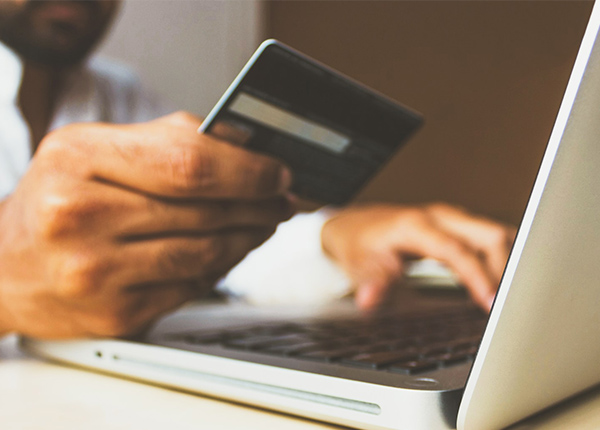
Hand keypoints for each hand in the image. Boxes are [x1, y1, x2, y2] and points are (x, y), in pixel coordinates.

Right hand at [0, 112, 293, 337]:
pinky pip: (191, 287)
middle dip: (259, 204)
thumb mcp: (93, 149)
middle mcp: (81, 217)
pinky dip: (220, 267)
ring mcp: (96, 273)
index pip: (189, 163)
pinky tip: (228, 251)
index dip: (248, 170)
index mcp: (78, 158)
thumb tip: (245, 147)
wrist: (1, 267)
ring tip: (262, 223)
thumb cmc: (56, 199)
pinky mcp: (114, 314)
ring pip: (206, 254)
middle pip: (205, 211)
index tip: (278, 172)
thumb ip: (168, 141)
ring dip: (248, 237)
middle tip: (282, 199)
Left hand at [321, 203, 515, 310]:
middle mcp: (439, 217)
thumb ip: (371, 281)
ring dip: (509, 263)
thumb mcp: (358, 264)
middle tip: (511, 304)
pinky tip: (505, 281)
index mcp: (416, 225)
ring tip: (514, 296)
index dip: (477, 276)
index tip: (491, 302)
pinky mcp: (457, 226)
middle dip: (506, 269)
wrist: (355, 225)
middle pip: (489, 235)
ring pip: (495, 233)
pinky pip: (489, 238)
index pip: (457, 250)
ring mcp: (451, 218)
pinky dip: (502, 258)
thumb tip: (370, 299)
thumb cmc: (359, 244)